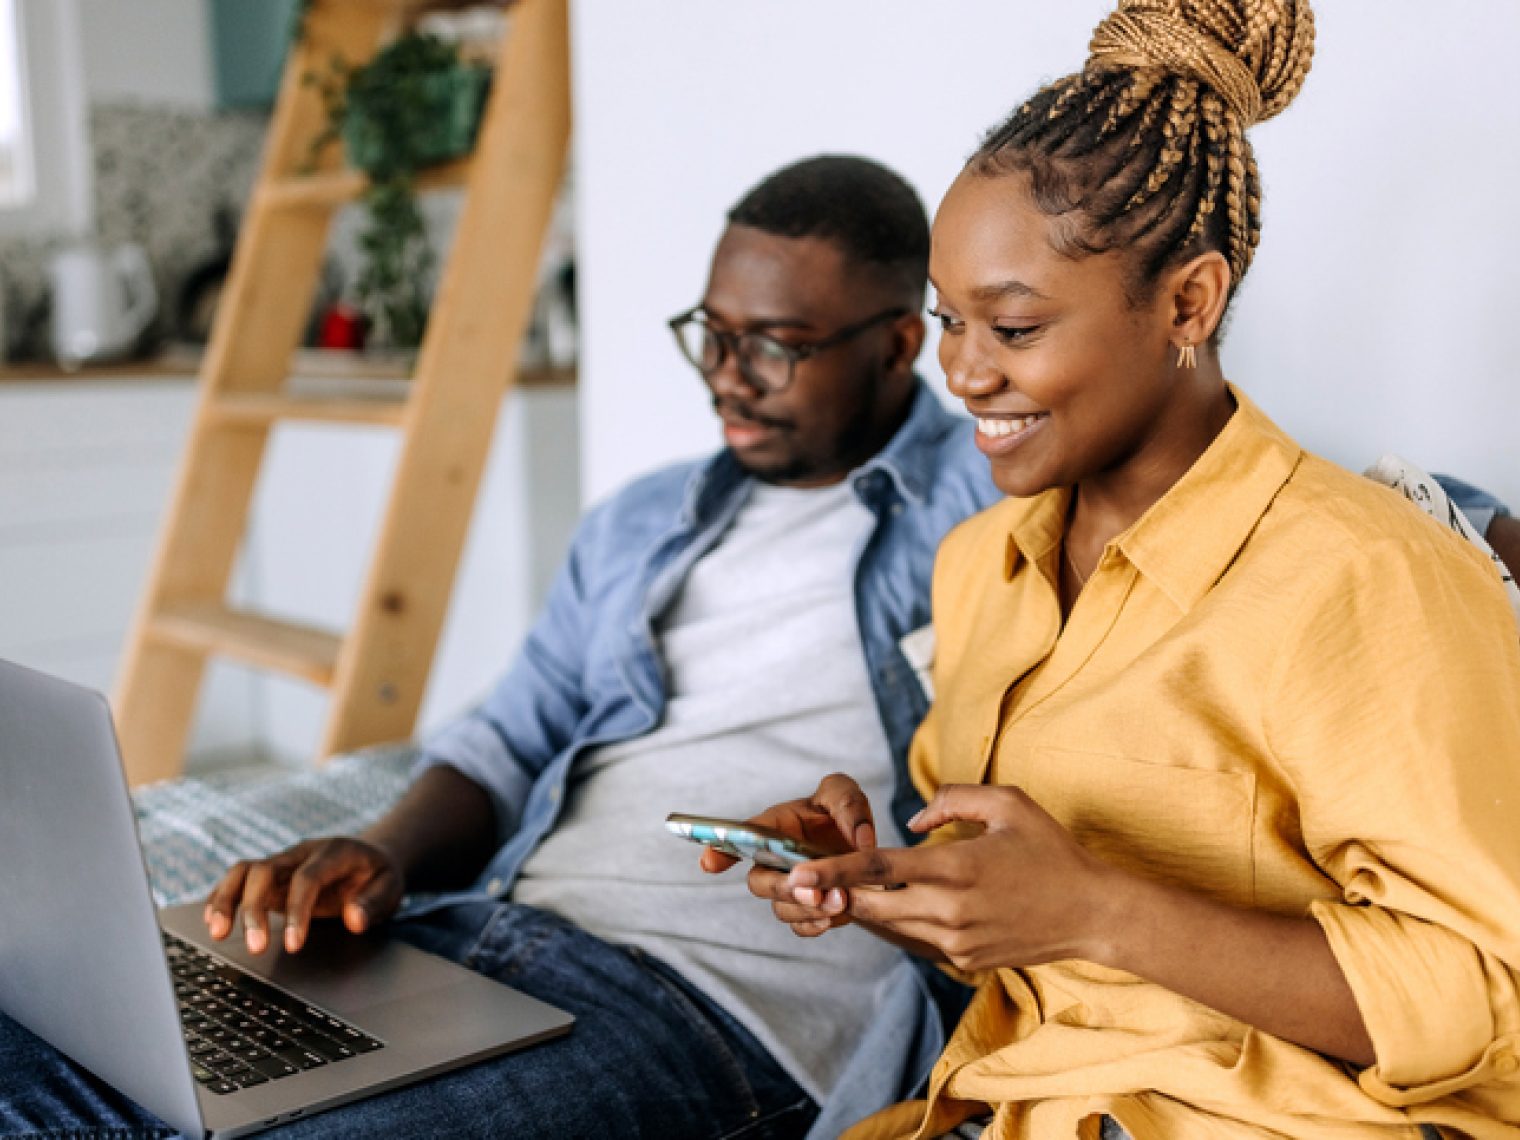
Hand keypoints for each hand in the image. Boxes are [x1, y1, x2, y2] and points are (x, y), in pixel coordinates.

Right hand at [203, 838, 404, 954]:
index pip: (307, 879)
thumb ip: (374, 902)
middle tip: (255, 948)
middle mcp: (301, 854)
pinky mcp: (270, 879)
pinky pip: (238, 881)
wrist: (369, 857)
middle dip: (253, 909)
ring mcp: (282, 864)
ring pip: (243, 872)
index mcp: (333, 853)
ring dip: (226, 900)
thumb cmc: (377, 876)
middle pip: (264, 871)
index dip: (297, 912)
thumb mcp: (390, 887)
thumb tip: (354, 920)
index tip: (294, 946)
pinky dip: (222, 898)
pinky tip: (213, 922)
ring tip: (218, 934)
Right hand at [697, 773, 877, 937]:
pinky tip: (834, 917)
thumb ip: (849, 805)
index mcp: (775, 824)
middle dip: (782, 889)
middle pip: (759, 880)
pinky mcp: (806, 909)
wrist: (863, 849)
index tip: (709, 864)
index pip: (742, 835)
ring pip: (780, 907)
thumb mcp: (844, 794)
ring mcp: (788, 886)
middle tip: (814, 892)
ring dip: (806, 909)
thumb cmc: (841, 813)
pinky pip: (799, 926)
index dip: (720, 849)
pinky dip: (814, 925)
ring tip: (839, 902)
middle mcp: (774, 858)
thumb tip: (861, 840)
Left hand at [785, 784, 1118, 972]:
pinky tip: (890, 904)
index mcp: (956, 869)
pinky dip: (897, 921)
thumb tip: (914, 819)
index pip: (879, 869)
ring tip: (835, 889)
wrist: (1092, 915)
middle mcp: (950, 912)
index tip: (796, 873)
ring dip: (863, 907)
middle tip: (797, 880)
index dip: (834, 870)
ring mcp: (955, 943)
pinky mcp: (962, 961)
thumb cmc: (1051, 852)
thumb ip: (954, 800)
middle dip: (834, 893)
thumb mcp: (1008, 804)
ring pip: (889, 926)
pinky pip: (915, 939)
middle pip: (872, 905)